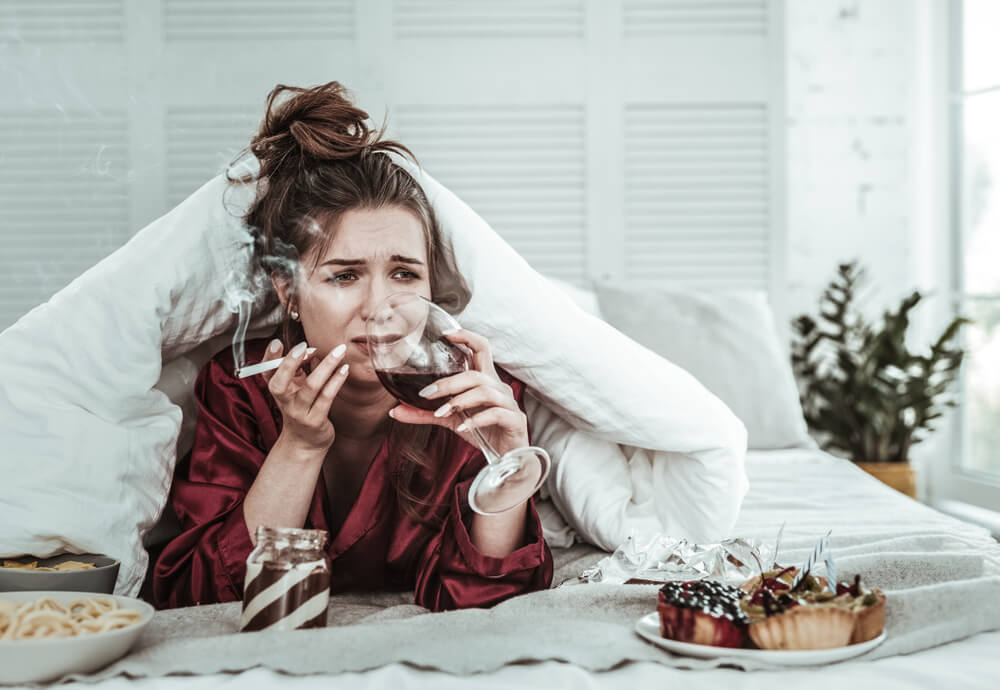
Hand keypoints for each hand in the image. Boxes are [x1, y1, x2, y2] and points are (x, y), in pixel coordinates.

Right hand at [261, 340, 349, 452]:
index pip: (266, 372)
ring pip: (310, 387)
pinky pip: (326, 398)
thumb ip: (298, 369)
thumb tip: (310, 349)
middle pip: (280, 383)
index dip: (269, 358)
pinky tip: (344, 369)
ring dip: (326, 367)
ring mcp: (300, 412)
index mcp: (277, 390)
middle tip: (305, 346)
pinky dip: (336, 381)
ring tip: (339, 352)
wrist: (304, 442)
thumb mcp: (294, 388)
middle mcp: (285, 402)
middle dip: (290, 363)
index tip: (277, 343)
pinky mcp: (316, 421)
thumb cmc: (301, 408)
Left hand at [388, 329, 528, 456]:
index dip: (466, 336)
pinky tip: (462, 429)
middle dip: (449, 382)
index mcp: (485, 380)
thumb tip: (394, 411)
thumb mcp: (450, 420)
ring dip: (460, 401)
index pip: (481, 348)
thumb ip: (425, 414)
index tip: (445, 335)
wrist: (507, 457)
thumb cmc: (483, 432)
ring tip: (443, 412)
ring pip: (485, 391)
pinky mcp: (514, 420)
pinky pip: (495, 414)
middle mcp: (499, 387)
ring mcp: (508, 403)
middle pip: (476, 374)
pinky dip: (476, 420)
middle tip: (427, 393)